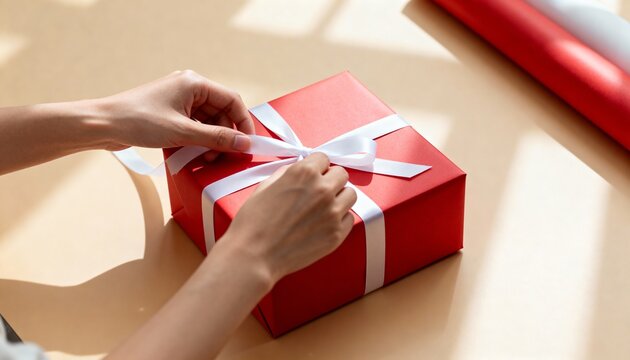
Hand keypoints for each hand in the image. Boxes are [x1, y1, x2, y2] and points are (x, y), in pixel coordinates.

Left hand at [99, 70, 253, 159]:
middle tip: (226, 156)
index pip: (231, 100)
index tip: (248, 143)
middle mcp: (189, 88)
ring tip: (206, 158)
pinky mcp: (171, 114)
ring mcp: (179, 101)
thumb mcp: (183, 132)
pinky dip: (198, 141)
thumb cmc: (138, 120)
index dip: (243, 122)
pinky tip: (195, 155)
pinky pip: (194, 127)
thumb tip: (244, 143)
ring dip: (211, 141)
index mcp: (194, 83)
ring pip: (208, 122)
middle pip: (221, 112)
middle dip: (225, 135)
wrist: (103, 125)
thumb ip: (216, 138)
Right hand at [218, 153, 357, 283]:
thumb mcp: (266, 186)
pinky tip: (323, 224)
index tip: (313, 175)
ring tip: (323, 208)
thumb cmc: (254, 222)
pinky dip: (339, 219)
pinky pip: (349, 218)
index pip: (324, 158)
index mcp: (304, 173)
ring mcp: (332, 212)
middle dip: (330, 180)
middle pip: (341, 174)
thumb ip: (289, 173)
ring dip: (339, 198)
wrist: (253, 255)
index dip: (316, 167)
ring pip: (350, 195)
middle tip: (318, 192)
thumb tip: (301, 171)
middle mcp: (323, 189)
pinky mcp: (337, 234)